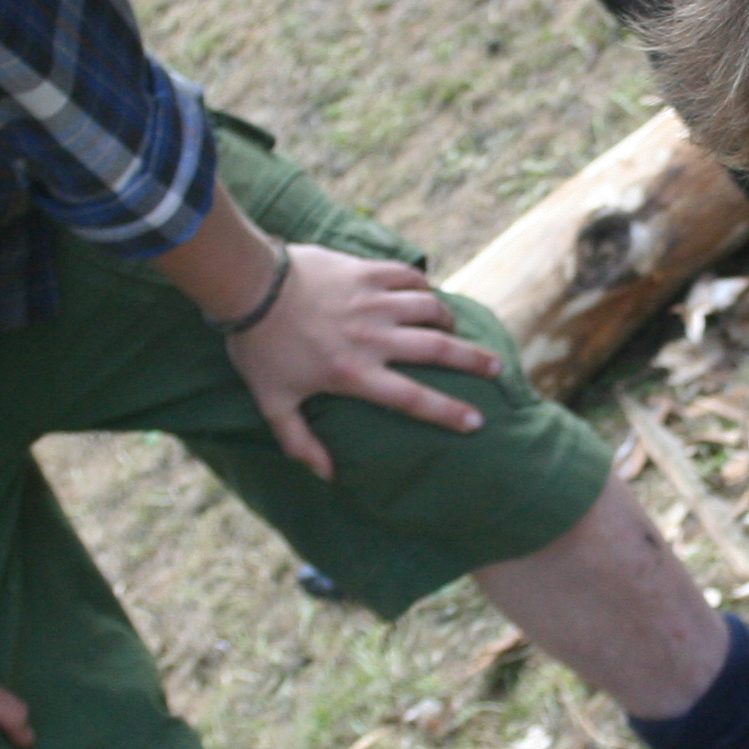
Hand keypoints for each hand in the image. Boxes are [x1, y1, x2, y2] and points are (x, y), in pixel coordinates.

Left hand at [226, 243, 499, 480]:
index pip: (413, 399)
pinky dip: (422, 283)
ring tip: (457, 325)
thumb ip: (299, 441)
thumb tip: (326, 476)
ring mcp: (372, 302)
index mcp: (355, 374)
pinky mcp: (365, 272)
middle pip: (437, 349)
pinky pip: (407, 276)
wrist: (250, 285)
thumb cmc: (259, 347)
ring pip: (428, 308)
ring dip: (449, 318)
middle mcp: (373, 338)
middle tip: (498, 368)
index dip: (448, 413)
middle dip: (472, 360)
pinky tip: (426, 290)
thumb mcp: (272, 402)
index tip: (477, 422)